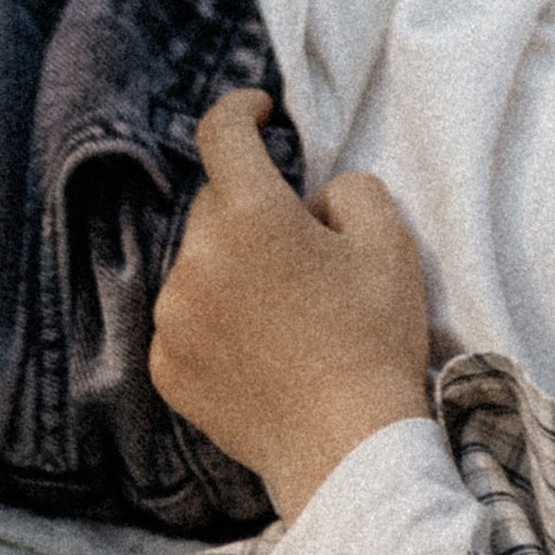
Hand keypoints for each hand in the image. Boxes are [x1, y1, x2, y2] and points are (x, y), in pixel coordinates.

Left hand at [149, 89, 430, 519]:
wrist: (344, 445)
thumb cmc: (373, 337)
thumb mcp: (388, 239)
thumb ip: (349, 189)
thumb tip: (314, 199)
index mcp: (250, 217)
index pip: (220, 133)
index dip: (241, 109)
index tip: (262, 111)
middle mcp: (196, 261)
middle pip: (217, 203)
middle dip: (255, 208)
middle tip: (309, 247)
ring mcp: (172, 319)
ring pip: (201, 262)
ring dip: (234, 265)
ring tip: (289, 309)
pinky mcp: (166, 367)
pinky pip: (187, 316)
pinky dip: (217, 316)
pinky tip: (264, 347)